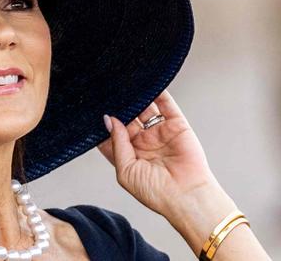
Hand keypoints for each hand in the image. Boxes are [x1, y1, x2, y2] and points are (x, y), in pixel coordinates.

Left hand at [97, 89, 219, 216]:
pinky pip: (165, 105)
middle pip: (127, 118)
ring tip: (124, 85)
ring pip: (144, 109)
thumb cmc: (156, 192)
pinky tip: (146, 83)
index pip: (112, 134)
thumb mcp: (126, 171)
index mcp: (129, 154)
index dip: (104, 123)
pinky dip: (157, 93)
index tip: (94, 110)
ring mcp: (159, 132)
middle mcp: (143, 142)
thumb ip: (117, 143)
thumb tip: (109, 120)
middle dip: (118, 107)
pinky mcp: (176, 125)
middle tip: (107, 93)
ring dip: (136, 98)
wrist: (186, 197)